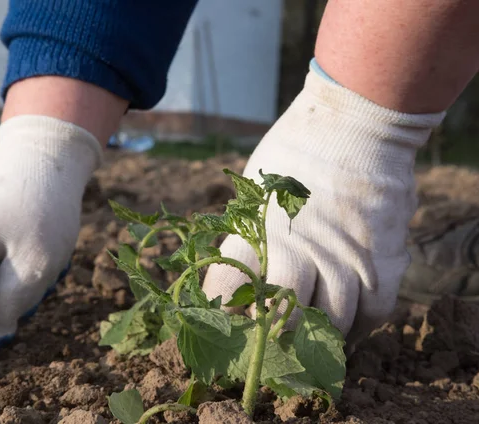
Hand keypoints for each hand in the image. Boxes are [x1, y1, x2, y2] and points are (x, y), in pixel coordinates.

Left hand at [203, 68, 443, 345]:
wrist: (354, 119)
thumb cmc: (297, 148)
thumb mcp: (257, 183)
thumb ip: (249, 228)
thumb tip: (240, 263)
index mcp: (257, 229)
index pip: (228, 290)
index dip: (226, 313)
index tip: (229, 320)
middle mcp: (298, 246)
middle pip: (285, 318)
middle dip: (278, 336)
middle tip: (277, 339)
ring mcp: (343, 253)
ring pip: (334, 322)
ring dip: (324, 336)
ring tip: (318, 335)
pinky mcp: (383, 254)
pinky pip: (376, 310)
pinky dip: (364, 325)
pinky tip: (354, 322)